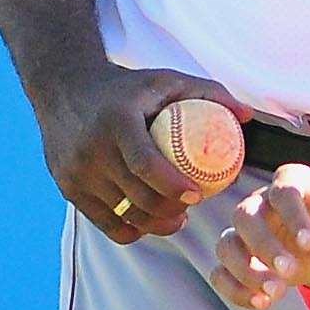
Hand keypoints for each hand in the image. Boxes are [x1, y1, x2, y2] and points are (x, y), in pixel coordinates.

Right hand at [38, 64, 243, 243]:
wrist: (63, 86)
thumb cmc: (126, 86)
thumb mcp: (165, 80)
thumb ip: (209, 92)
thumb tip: (247, 117)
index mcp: (117, 121)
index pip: (146, 164)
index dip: (173, 187)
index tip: (197, 195)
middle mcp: (91, 148)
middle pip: (137, 197)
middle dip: (169, 211)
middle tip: (191, 207)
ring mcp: (76, 172)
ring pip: (123, 214)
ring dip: (154, 224)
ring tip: (175, 218)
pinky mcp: (67, 187)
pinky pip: (105, 223)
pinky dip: (130, 229)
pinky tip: (148, 223)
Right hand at [211, 167, 309, 309]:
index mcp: (292, 183)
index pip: (283, 192)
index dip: (293, 217)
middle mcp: (261, 203)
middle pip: (245, 216)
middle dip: (264, 246)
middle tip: (289, 272)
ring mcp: (244, 232)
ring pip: (226, 245)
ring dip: (246, 271)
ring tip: (276, 293)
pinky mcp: (238, 259)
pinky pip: (220, 273)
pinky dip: (236, 290)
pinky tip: (263, 302)